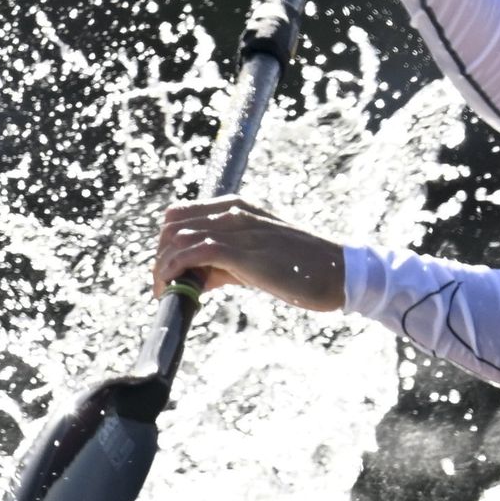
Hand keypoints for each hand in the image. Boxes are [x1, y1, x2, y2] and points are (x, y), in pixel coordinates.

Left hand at [153, 196, 348, 312]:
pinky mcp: (243, 251)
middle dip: (160, 256)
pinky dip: (175, 270)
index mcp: (236, 208)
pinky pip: (194, 253)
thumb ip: (224, 263)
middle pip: (172, 225)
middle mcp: (233, 211)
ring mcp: (238, 229)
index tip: (167, 271)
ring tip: (166, 292)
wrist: (339, 273)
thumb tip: (195, 277)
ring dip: (163, 268)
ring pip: (178, 238)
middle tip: (163, 286)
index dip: (166, 244)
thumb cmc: (300, 269)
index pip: (180, 215)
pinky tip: (175, 290)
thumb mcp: (256, 258)